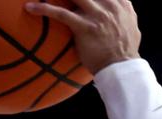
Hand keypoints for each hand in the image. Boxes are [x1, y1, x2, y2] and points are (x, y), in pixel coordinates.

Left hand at [25, 0, 140, 74]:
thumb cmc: (124, 51)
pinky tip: (30, 8)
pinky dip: (43, 9)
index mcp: (121, 2)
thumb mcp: (131, 26)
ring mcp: (97, 15)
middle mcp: (110, 5)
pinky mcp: (85, 27)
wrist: (122, 69)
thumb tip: (119, 7)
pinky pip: (61, 13)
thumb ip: (123, 12)